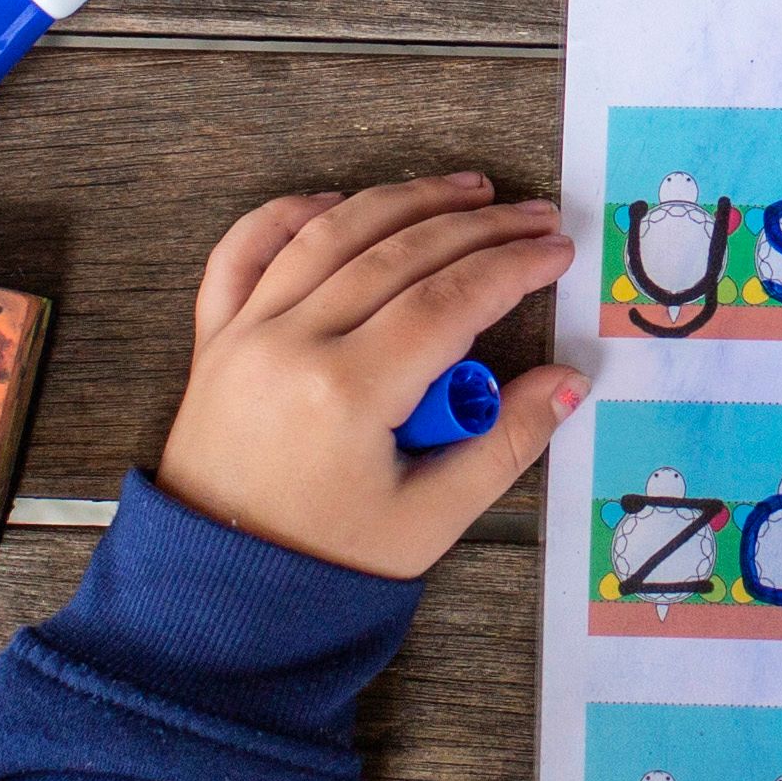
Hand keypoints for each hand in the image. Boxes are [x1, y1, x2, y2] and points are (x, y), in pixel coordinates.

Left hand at [155, 174, 583, 578]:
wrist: (218, 590)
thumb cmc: (327, 562)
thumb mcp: (430, 521)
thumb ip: (505, 445)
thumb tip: (569, 379)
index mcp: (347, 394)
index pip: (449, 300)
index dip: (512, 266)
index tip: (557, 250)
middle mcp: (290, 345)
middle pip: (398, 254)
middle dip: (477, 226)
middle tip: (534, 216)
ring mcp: (244, 335)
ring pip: (329, 235)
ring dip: (402, 201)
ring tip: (464, 191)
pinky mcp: (212, 339)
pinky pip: (243, 252)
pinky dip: (287, 215)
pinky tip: (336, 200)